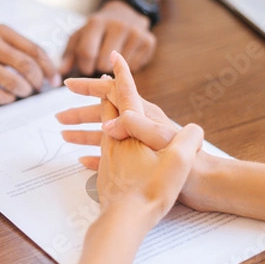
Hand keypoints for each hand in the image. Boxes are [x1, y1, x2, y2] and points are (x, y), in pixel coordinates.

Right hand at [0, 25, 59, 104]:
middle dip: (37, 81)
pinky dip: (7, 99)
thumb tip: (47, 68)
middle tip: (38, 89)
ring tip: (23, 93)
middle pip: (26, 65)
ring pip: (13, 82)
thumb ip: (17, 47)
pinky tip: (8, 97)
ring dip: (24, 91)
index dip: (49, 68)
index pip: (34, 50)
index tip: (54, 81)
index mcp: (0, 31)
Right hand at [56, 51, 208, 209]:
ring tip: (63, 134)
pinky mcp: (137, 161)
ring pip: (103, 133)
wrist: (206, 184)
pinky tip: (81, 159)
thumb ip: (137, 126)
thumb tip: (109, 122)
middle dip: (80, 109)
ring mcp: (136, 142)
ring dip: (82, 132)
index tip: (75, 79)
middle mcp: (138, 124)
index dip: (96, 83)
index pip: (116, 91)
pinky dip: (94, 155)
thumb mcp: (162, 141)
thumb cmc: (190, 164)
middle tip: (59, 114)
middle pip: (103, 111)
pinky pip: (110, 156)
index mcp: (144, 114)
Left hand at [60, 0, 155, 75]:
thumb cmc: (97, 29)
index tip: (86, 68)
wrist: (126, 11)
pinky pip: (135, 68)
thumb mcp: (80, 36)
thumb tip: (61, 73)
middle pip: (103, 64)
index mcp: (96, 22)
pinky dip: (129, 68)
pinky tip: (126, 56)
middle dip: (98, 69)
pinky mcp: (148, 41)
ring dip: (115, 70)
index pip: (86, 53)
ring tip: (113, 59)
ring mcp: (135, 33)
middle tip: (100, 64)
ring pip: (120, 69)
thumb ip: (68, 55)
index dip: (83, 67)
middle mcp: (117, 25)